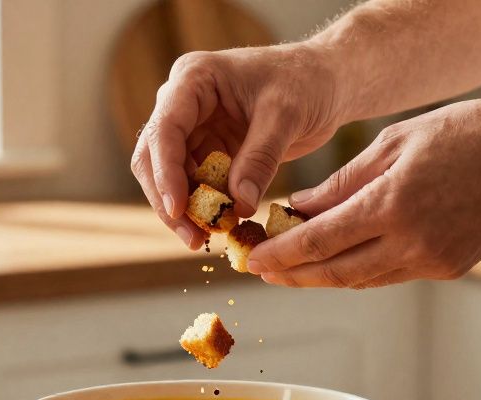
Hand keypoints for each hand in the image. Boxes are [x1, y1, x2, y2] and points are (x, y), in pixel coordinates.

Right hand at [131, 43, 341, 248]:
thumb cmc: (306, 81)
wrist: (325, 80)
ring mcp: (194, 127)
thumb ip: (260, 158)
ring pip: (169, 176)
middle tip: (193, 237)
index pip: (165, 128)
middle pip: (155, 156)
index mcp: (194, 78)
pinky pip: (196, 183)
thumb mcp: (286, 115)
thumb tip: (238, 206)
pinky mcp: (208, 149)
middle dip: (168, 199)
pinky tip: (220, 227)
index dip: (166, 172)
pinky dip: (205, 206)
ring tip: (205, 239)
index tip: (179, 209)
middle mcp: (183, 102)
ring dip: (184, 209)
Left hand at [247, 97, 480, 286]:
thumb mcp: (395, 143)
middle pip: (333, 272)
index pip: (318, 241)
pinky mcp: (448, 269)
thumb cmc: (469, 133)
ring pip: (360, 279)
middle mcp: (411, 242)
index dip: (279, 255)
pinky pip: (389, 275)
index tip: (249, 258)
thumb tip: (296, 209)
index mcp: (392, 204)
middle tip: (259, 270)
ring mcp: (433, 261)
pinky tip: (338, 259)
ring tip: (290, 267)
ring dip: (322, 276)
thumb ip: (342, 182)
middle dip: (291, 274)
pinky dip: (359, 270)